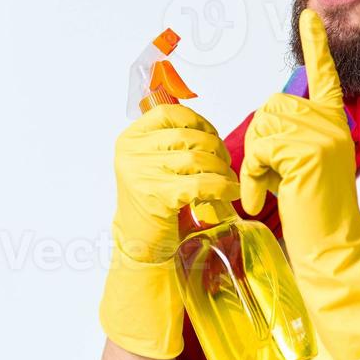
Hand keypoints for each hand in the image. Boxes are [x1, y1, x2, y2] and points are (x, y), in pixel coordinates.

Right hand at [99, 105, 239, 358]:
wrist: (141, 245)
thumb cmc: (156, 202)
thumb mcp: (158, 164)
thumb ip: (175, 141)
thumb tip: (208, 125)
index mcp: (130, 138)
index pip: (172, 114)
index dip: (201, 123)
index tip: (214, 140)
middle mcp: (130, 152)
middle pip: (191, 137)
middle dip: (217, 151)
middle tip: (227, 168)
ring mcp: (140, 173)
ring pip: (199, 159)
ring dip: (222, 171)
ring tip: (228, 183)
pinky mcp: (155, 195)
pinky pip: (201, 183)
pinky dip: (222, 187)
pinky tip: (229, 194)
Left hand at [240, 8, 359, 359]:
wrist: (331, 249)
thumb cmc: (314, 215)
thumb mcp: (302, 167)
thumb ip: (290, 140)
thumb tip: (269, 122)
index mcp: (334, 124)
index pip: (325, 76)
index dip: (315, 45)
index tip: (310, 15)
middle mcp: (333, 123)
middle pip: (273, 107)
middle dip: (260, 143)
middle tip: (270, 180)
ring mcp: (324, 136)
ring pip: (265, 125)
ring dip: (256, 161)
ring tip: (272, 189)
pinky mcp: (309, 152)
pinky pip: (263, 148)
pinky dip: (255, 175)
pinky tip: (267, 196)